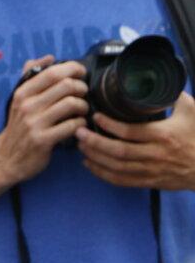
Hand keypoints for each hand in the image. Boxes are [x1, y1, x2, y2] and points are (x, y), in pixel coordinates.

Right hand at [0, 55, 88, 184]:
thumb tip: (49, 57)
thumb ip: (32, 75)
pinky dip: (80, 124)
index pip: (52, 72)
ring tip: (82, 110)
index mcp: (22, 92)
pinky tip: (78, 125)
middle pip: (66, 86)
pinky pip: (72, 126)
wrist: (7, 157)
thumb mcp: (19, 98)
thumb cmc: (18, 126)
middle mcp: (27, 105)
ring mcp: (35, 123)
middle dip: (82, 88)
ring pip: (72, 104)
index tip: (80, 73)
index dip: (72, 69)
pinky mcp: (44, 140)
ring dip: (84, 106)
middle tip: (83, 94)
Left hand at [77, 91, 194, 189]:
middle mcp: (155, 154)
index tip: (95, 116)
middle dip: (95, 142)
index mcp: (163, 135)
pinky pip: (123, 181)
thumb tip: (156, 80)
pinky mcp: (150, 182)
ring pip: (117, 167)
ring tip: (81, 146)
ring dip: (96, 157)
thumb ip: (173, 96)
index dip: (109, 125)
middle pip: (119, 151)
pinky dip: (104, 174)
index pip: (130, 132)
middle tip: (79, 132)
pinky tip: (90, 164)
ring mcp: (152, 170)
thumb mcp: (191, 112)